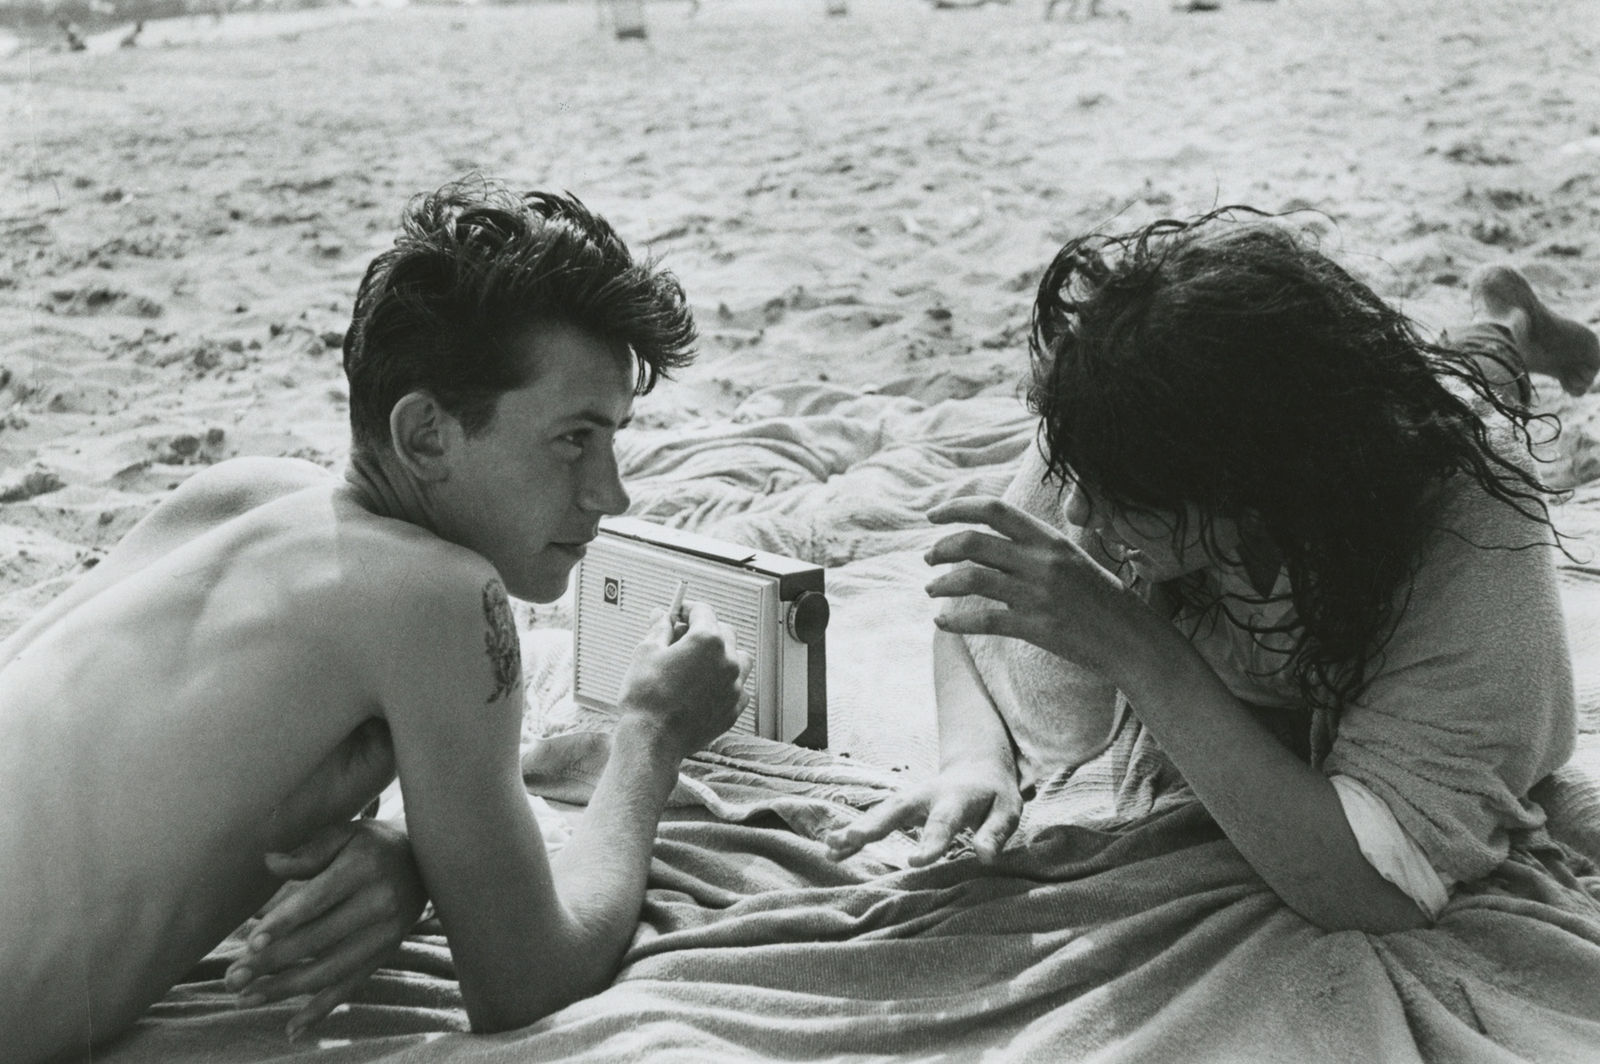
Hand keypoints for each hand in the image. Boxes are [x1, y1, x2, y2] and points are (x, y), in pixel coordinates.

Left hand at [226, 818, 427, 1039]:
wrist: (428, 863)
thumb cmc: (374, 845)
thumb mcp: (347, 833)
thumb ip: (309, 851)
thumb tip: (268, 863)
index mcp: (364, 868)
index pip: (317, 900)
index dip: (284, 922)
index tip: (251, 943)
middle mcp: (379, 903)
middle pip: (317, 940)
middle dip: (270, 963)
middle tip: (231, 977)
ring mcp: (385, 935)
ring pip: (329, 971)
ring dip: (284, 989)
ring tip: (245, 999)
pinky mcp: (385, 954)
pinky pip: (350, 987)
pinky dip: (321, 1010)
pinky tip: (291, 1028)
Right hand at [616, 600, 750, 758]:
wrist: (653, 739)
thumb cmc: (647, 697)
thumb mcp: (645, 652)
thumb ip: (658, 629)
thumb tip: (661, 615)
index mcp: (707, 640)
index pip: (703, 611)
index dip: (687, 608)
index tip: (678, 613)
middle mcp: (728, 660)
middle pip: (723, 632)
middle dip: (704, 630)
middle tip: (680, 639)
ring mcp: (734, 686)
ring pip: (739, 659)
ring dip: (723, 655)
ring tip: (699, 664)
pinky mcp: (734, 709)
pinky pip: (739, 688)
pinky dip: (727, 683)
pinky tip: (707, 688)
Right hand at [823, 766, 1021, 865]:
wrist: (977, 768)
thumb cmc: (994, 796)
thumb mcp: (1008, 810)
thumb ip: (995, 832)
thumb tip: (986, 857)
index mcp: (956, 798)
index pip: (943, 822)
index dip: (930, 842)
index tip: (915, 862)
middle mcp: (927, 795)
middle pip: (898, 810)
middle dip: (874, 825)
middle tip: (851, 840)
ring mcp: (910, 798)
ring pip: (880, 812)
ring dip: (856, 828)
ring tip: (831, 846)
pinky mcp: (900, 805)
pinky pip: (875, 818)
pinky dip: (855, 833)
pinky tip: (833, 849)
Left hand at [925, 496, 1145, 676]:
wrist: (1134, 642)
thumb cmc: (1105, 601)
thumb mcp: (1075, 561)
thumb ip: (1037, 551)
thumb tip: (994, 548)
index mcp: (1051, 540)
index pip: (995, 510)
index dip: (958, 508)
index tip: (933, 515)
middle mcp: (1042, 561)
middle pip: (974, 542)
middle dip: (941, 548)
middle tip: (928, 558)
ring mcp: (1038, 594)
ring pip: (972, 579)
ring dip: (942, 583)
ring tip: (930, 589)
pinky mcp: (1036, 627)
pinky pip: (983, 620)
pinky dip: (955, 621)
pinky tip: (942, 623)